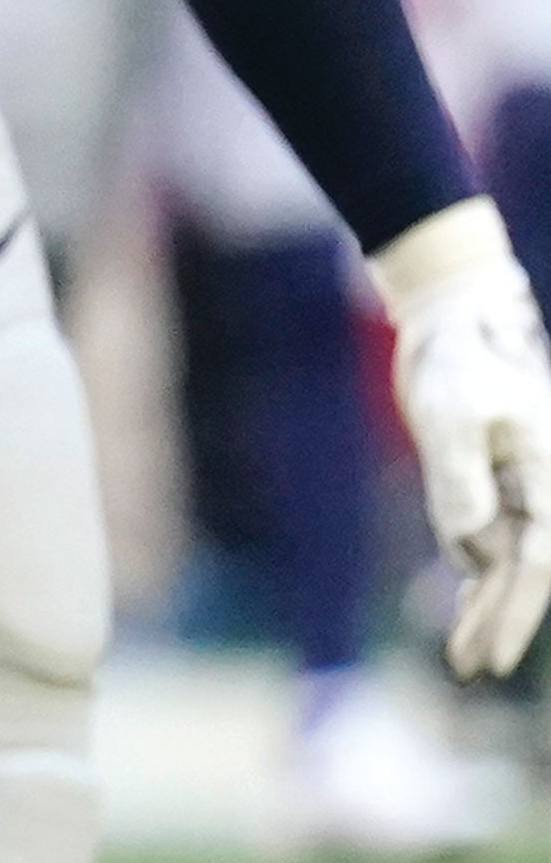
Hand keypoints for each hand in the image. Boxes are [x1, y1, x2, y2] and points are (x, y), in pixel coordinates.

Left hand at [375, 198, 550, 677]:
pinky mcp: (477, 482)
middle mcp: (534, 492)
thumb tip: (468, 543)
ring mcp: (506, 489)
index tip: (498, 657)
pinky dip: (473, 575)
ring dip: (483, 607)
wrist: (454, 324)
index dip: (517, 613)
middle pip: (520, 573)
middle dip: (498, 622)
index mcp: (545, 480)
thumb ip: (459, 477)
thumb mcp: (453, 413)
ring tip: (464, 659)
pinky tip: (466, 611)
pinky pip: (478, 540)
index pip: (536, 563)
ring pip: (497, 563)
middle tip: (471, 670)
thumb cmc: (463, 362)